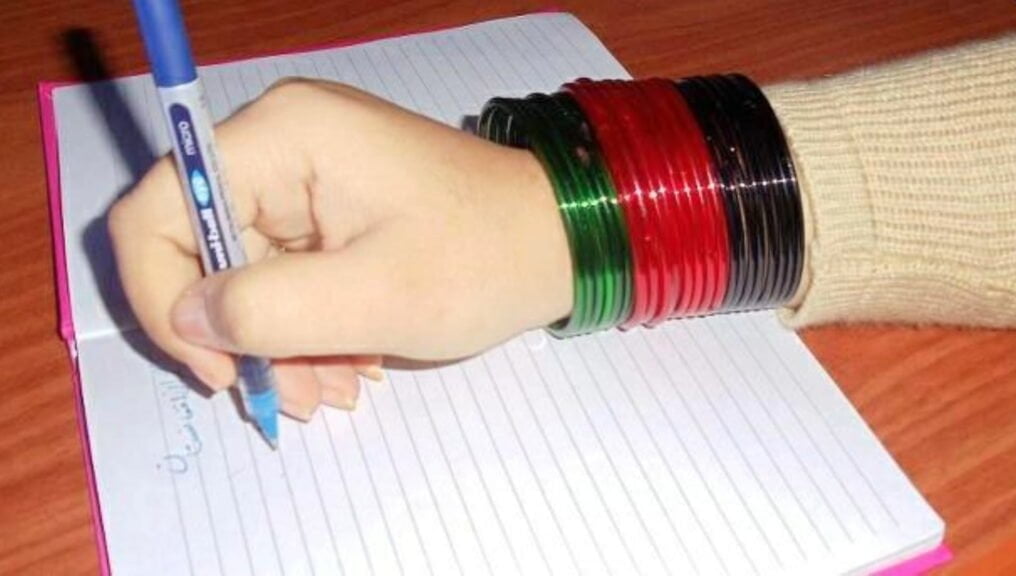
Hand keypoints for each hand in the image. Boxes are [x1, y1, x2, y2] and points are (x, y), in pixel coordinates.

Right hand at [108, 79, 571, 419]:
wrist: (560, 241)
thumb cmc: (482, 259)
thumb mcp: (374, 298)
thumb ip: (267, 310)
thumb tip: (187, 317)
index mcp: (281, 137)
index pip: (158, 209)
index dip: (164, 297)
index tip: (220, 369)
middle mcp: (280, 144)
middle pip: (200, 249)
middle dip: (242, 335)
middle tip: (294, 396)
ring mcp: (304, 176)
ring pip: (245, 273)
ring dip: (281, 342)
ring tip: (339, 387)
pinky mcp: (329, 207)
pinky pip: (287, 274)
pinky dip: (309, 327)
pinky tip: (352, 363)